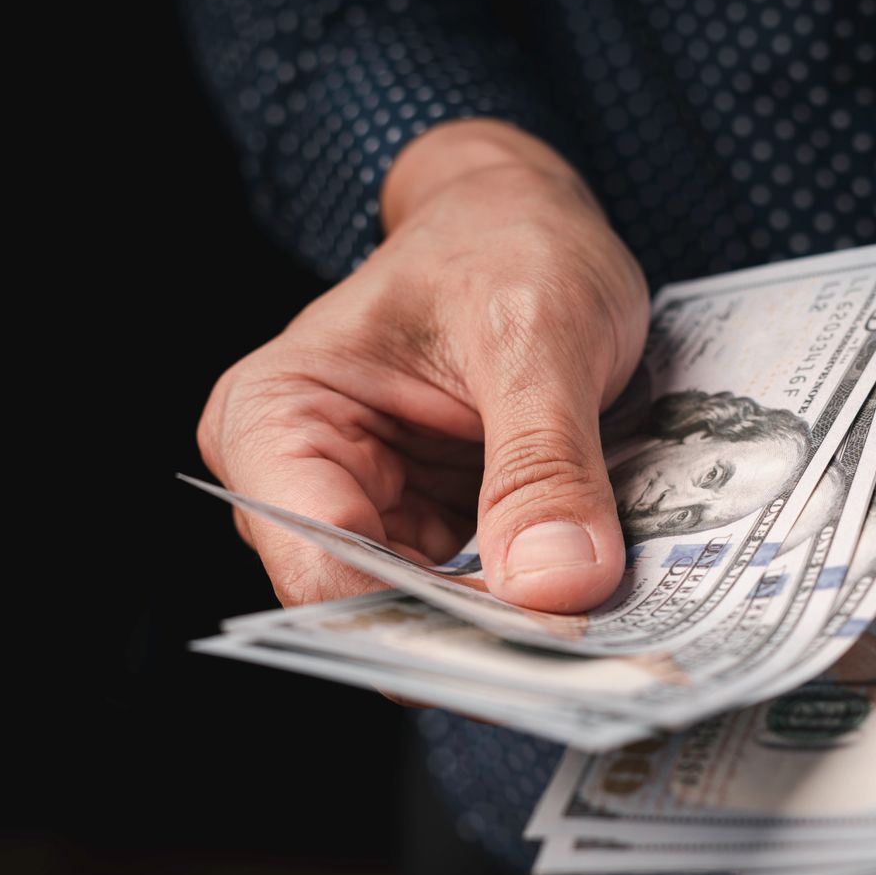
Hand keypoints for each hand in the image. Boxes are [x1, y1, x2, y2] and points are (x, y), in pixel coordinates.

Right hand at [198, 120, 647, 609]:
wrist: (525, 220)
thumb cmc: (506, 243)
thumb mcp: (537, 334)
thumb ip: (542, 459)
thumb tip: (555, 586)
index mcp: (274, 417)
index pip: (321, 564)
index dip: (422, 619)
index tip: (532, 640)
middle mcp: (298, 482)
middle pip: (371, 607)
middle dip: (472, 637)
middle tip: (586, 654)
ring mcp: (361, 514)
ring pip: (424, 620)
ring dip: (507, 633)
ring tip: (601, 631)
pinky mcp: (424, 534)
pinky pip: (468, 600)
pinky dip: (524, 609)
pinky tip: (586, 607)